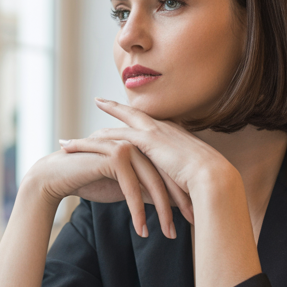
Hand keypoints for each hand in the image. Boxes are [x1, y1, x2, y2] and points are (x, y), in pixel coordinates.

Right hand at [23, 138, 190, 239]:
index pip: (169, 171)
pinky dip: (138, 212)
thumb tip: (168, 205)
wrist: (57, 177)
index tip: (192, 217)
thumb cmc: (91, 182)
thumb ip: (147, 191)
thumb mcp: (126, 188)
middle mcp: (138, 142)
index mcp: (144, 145)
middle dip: (178, 204)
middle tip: (190, 226)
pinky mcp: (114, 155)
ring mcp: (127, 145)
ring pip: (152, 183)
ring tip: (168, 234)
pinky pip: (132, 189)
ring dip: (162, 213)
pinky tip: (142, 231)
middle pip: (166, 176)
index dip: (181, 195)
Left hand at [60, 98, 232, 201]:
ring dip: (92, 135)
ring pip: (115, 127)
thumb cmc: (207, 182)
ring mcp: (153, 131)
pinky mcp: (145, 141)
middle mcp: (163, 127)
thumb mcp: (191, 174)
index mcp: (175, 133)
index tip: (131, 112)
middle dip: (114, 108)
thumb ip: (180, 174)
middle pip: (131, 115)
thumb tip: (178, 184)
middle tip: (98, 101)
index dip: (138, 116)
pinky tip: (78, 144)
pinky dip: (91, 143)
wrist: (213, 178)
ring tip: (73, 137)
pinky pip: (111, 139)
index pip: (151, 121)